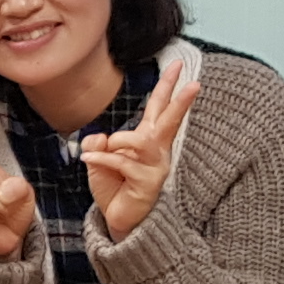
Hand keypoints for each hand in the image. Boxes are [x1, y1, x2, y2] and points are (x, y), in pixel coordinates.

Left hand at [78, 56, 199, 241]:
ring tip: (106, 145)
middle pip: (170, 120)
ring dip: (119, 140)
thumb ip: (98, 143)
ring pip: (141, 141)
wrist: (119, 218)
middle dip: (181, 101)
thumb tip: (101, 138)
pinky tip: (89, 161)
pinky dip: (102, 160)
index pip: (159, 108)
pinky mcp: (146, 183)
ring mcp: (154, 167)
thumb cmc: (113, 186)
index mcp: (147, 139)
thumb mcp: (99, 158)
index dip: (168, 87)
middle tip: (195, 83)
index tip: (178, 65)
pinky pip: (122, 162)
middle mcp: (156, 150)